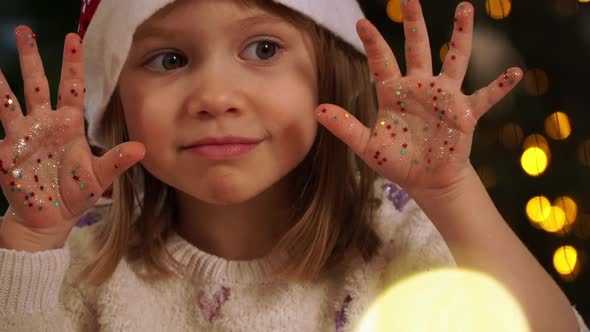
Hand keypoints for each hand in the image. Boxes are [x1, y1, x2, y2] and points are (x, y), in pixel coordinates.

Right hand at [0, 26, 143, 242]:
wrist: (52, 218)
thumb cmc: (76, 193)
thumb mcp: (100, 176)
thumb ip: (117, 161)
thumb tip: (142, 149)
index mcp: (69, 124)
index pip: (71, 87)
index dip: (72, 63)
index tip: (72, 38)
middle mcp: (45, 123)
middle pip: (37, 84)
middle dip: (31, 58)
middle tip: (24, 30)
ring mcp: (23, 135)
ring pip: (10, 100)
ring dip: (1, 81)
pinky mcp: (7, 152)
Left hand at [315, 1, 521, 192]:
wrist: (426, 180)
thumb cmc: (398, 161)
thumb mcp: (368, 146)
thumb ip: (346, 127)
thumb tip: (317, 111)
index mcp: (394, 93)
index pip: (382, 62)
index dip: (373, 43)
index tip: (362, 23)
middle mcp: (420, 88)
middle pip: (417, 48)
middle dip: (414, 24)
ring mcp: (444, 97)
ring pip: (454, 59)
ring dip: (460, 36)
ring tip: (464, 8)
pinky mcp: (465, 113)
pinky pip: (486, 96)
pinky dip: (500, 86)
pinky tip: (515, 72)